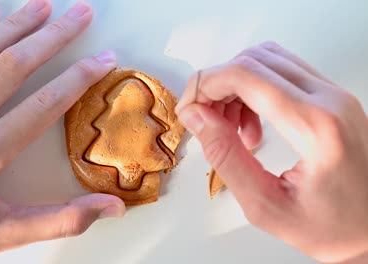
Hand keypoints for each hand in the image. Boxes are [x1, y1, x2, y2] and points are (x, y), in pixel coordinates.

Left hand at [0, 1, 124, 262]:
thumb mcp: (3, 235)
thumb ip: (61, 220)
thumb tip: (112, 208)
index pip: (42, 106)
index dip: (79, 78)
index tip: (103, 59)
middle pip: (10, 67)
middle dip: (51, 36)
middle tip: (79, 14)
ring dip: (11, 26)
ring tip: (40, 6)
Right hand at [176, 42, 367, 262]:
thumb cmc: (331, 227)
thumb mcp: (266, 205)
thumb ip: (226, 157)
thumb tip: (197, 118)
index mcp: (316, 127)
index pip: (245, 75)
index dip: (205, 86)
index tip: (189, 110)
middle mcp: (330, 100)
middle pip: (253, 61)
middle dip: (215, 84)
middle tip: (202, 118)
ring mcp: (334, 94)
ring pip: (267, 60)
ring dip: (235, 86)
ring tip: (229, 127)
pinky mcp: (332, 97)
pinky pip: (282, 73)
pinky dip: (254, 89)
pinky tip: (250, 124)